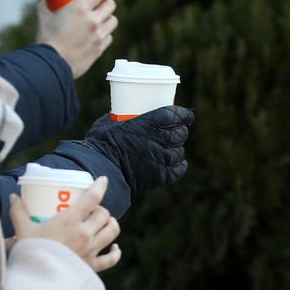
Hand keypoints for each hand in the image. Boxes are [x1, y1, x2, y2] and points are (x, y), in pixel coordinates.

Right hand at [9, 176, 121, 271]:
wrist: (36, 284)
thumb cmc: (30, 254)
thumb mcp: (23, 231)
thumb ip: (18, 212)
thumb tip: (14, 197)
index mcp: (69, 221)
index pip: (93, 197)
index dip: (100, 186)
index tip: (103, 180)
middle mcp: (84, 234)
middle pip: (104, 214)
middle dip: (100, 209)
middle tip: (92, 210)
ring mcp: (90, 251)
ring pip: (112, 231)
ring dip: (110, 224)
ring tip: (104, 222)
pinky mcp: (92, 267)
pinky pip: (111, 258)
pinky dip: (115, 252)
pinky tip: (114, 247)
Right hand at [35, 0, 117, 78]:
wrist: (51, 65)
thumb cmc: (46, 40)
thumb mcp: (43, 17)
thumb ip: (45, 5)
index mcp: (80, 8)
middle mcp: (93, 20)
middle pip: (111, 4)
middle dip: (106, 2)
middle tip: (99, 3)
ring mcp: (98, 35)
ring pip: (113, 21)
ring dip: (107, 18)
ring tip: (100, 19)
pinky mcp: (99, 49)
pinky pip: (109, 37)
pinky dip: (104, 34)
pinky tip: (97, 35)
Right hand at [80, 106, 194, 195]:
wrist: (102, 168)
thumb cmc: (102, 143)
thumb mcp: (109, 122)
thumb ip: (120, 117)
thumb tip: (119, 115)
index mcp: (152, 122)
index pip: (177, 115)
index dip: (185, 115)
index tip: (186, 117)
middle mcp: (161, 138)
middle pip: (181, 134)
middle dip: (180, 133)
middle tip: (174, 134)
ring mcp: (163, 158)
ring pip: (180, 152)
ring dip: (176, 150)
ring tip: (169, 151)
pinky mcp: (162, 175)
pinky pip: (179, 169)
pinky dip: (178, 166)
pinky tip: (174, 165)